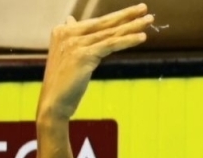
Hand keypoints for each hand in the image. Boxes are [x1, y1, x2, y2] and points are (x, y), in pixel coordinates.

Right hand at [37, 3, 153, 121]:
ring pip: (110, 33)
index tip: (134, 12)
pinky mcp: (83, 55)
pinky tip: (142, 37)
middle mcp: (67, 32)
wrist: (53, 103)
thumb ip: (71, 37)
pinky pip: (111, 45)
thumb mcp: (66, 55)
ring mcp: (75, 43)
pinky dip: (127, 40)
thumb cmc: (63, 83)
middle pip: (104, 23)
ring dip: (132, 26)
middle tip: (145, 8)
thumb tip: (70, 20)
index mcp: (63, 30)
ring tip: (149, 20)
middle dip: (127, 15)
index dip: (117, 17)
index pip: (97, 22)